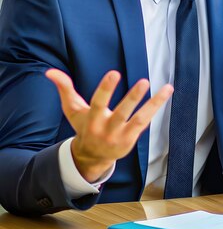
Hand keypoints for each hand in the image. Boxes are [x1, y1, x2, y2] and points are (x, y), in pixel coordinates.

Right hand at [46, 69, 172, 182]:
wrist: (91, 156)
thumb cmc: (84, 126)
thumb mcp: (73, 109)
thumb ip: (65, 88)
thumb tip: (50, 72)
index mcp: (92, 119)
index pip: (98, 102)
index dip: (106, 88)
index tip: (115, 72)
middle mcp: (107, 129)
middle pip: (121, 113)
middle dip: (132, 98)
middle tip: (144, 81)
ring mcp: (120, 136)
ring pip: (140, 119)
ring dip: (154, 104)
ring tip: (167, 88)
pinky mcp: (131, 139)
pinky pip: (145, 123)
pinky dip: (155, 109)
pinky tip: (165, 93)